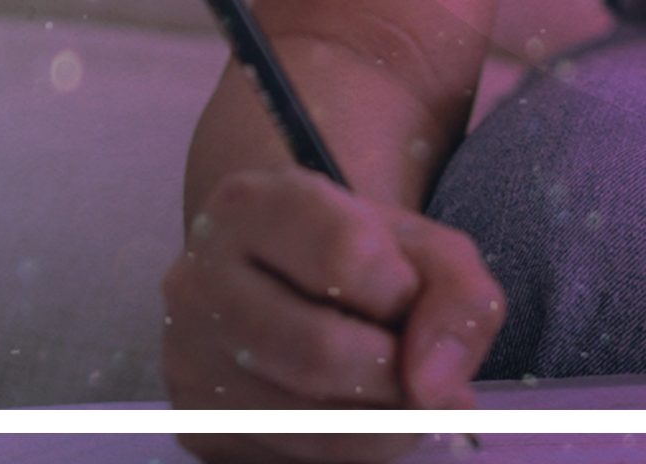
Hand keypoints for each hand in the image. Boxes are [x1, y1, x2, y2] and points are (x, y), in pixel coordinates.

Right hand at [159, 163, 505, 461]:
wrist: (293, 280)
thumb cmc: (364, 258)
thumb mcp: (426, 248)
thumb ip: (459, 297)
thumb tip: (434, 387)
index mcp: (249, 207)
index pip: (346, 256)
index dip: (401, 289)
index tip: (403, 292)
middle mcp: (196, 281)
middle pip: (321, 354)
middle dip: (397, 373)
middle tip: (412, 361)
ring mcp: (187, 360)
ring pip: (311, 425)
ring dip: (385, 423)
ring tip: (394, 389)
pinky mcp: (197, 427)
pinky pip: (298, 461)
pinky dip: (353, 448)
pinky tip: (355, 411)